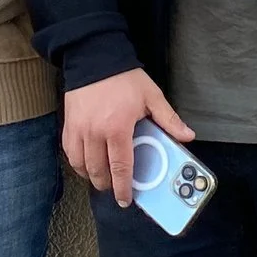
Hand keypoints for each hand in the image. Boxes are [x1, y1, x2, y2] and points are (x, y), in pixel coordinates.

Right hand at [62, 68, 193, 206]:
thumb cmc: (123, 78)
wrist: (94, 57)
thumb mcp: (151, 96)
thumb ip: (168, 119)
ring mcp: (78, 130)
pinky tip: (86, 164)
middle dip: (107, 185)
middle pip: (98, 171)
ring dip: (92, 177)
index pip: (120, 167)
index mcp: (117, 128)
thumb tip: (187, 136)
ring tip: (102, 178)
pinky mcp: (68, 125)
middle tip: (116, 189)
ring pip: (81, 166)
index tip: (125, 199)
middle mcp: (95, 133)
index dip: (123, 187)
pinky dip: (77, 164)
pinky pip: (70, 153)